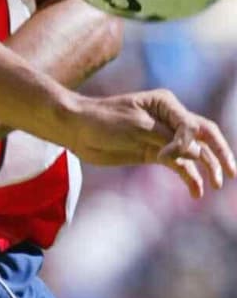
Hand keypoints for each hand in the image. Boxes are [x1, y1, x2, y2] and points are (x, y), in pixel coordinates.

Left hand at [63, 88, 234, 195]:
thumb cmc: (102, 120)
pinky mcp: (153, 154)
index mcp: (167, 104)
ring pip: (193, 154)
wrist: (76, 129)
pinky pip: (178, 166)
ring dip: (206, 169)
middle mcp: (170, 119)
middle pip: (204, 137)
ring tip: (215, 185)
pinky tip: (196, 192)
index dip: (187, 144)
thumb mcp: (135, 126)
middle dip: (219, 154)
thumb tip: (195, 152)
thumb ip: (166, 139)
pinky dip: (188, 177)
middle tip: (231, 173)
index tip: (165, 157)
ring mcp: (163, 138)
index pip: (192, 125)